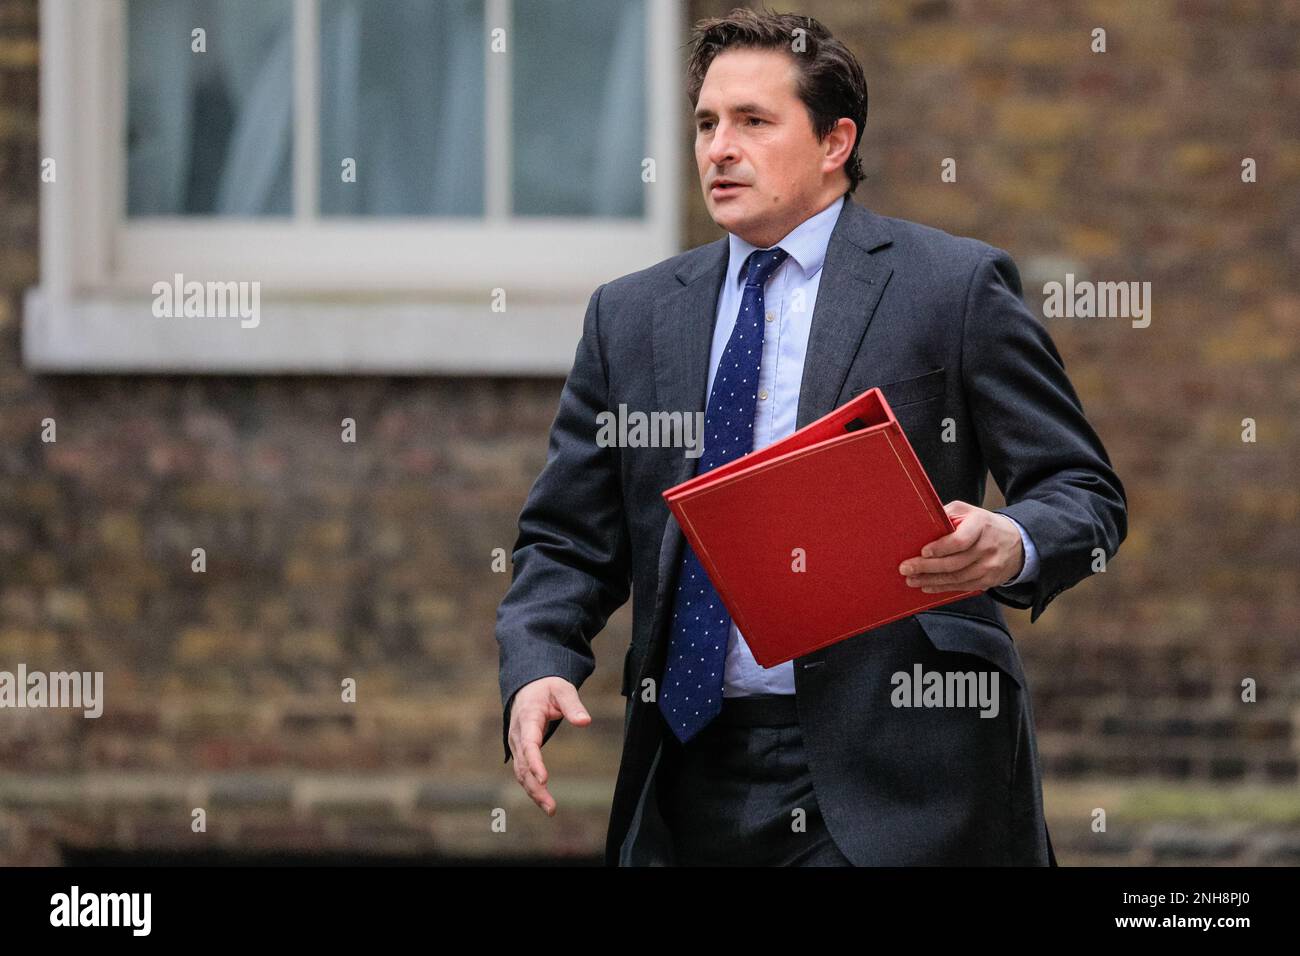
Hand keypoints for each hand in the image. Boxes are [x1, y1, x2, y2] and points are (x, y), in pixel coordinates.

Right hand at [508, 676, 590, 815]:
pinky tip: (543, 800)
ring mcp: (516, 745)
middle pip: (522, 765)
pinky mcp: (520, 752)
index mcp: (527, 718)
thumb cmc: (547, 688)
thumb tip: (585, 722)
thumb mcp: (562, 690)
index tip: (544, 779)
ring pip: (520, 773)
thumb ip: (573, 705)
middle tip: (551, 806)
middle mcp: (517, 735)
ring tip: (550, 809)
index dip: (535, 762)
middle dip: (535, 787)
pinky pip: (522, 772)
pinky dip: (531, 787)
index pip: (529, 744)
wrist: (527, 687)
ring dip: (533, 792)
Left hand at [897, 500, 1023, 592]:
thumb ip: (947, 515)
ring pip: (957, 577)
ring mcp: (989, 566)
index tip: (923, 552)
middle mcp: (987, 547)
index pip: (960, 540)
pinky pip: (962, 586)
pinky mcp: (988, 580)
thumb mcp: (968, 512)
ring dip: (931, 580)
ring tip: (912, 580)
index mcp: (981, 525)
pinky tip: (928, 586)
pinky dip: (943, 588)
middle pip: (954, 562)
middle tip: (906, 568)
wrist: (1017, 543)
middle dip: (926, 567)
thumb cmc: (984, 525)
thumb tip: (922, 525)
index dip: (940, 548)